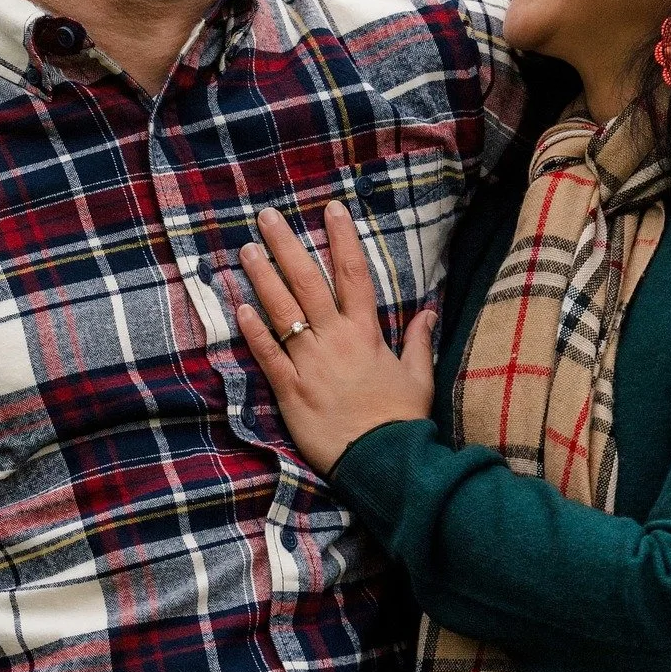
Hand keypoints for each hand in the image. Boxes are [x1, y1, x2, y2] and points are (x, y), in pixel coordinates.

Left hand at [236, 201, 436, 474]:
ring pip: (282, 311)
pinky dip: (254, 331)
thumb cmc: (402, 420)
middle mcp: (335, 340)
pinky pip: (268, 355)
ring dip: (263, 278)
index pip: (354, 274)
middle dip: (287, 246)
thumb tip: (429, 310)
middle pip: (308, 283)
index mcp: (366, 334)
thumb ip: (420, 340)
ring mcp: (310, 363)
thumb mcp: (419, 376)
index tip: (331, 208)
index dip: (342, 239)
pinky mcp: (290, 390)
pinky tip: (240, 307)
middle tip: (268, 217)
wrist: (384, 462)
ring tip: (247, 250)